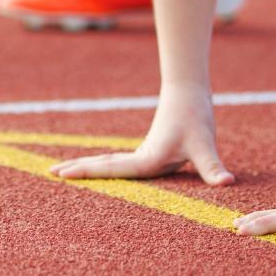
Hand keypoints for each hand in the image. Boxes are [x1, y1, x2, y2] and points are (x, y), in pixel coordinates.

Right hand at [51, 84, 234, 185]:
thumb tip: (226, 183)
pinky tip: (102, 169)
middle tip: (50, 173)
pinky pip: (120, 163)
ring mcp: (143, 154)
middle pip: (102, 165)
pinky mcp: (150, 152)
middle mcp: (140, 157)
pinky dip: (104, 167)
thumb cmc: (196, 117)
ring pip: (108, 163)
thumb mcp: (205, 145)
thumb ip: (213, 167)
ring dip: (87, 167)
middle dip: (77, 169)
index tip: (61, 173)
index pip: (109, 169)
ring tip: (66, 170)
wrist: (189, 92)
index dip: (85, 172)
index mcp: (146, 160)